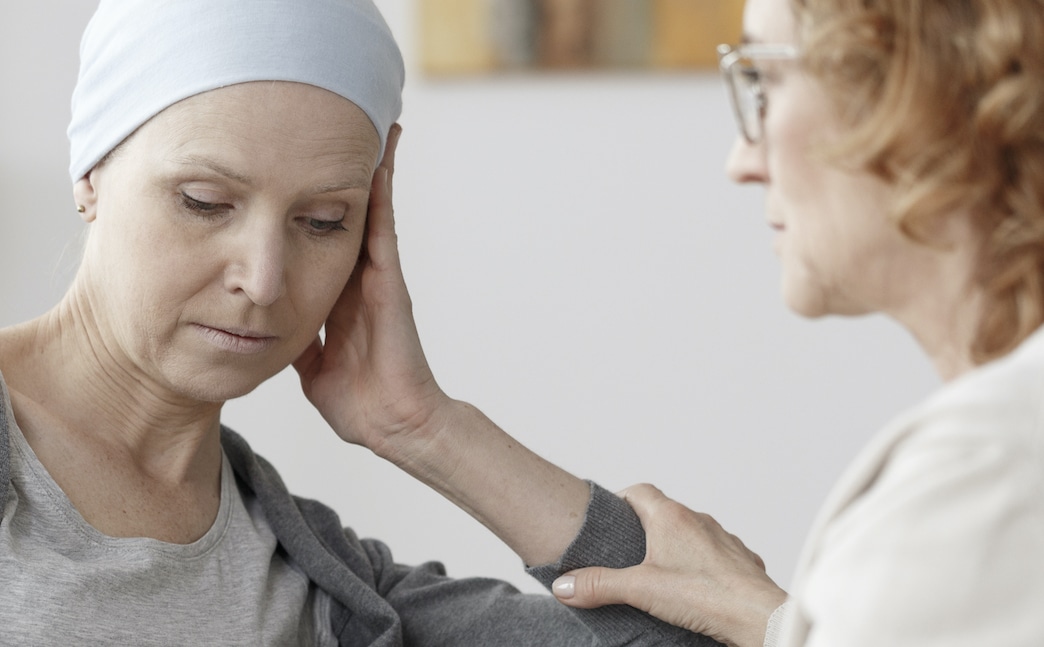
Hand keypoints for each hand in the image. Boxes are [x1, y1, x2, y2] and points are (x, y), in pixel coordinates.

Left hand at [293, 125, 450, 457]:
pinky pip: (383, 227)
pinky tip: (378, 157)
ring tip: (366, 122)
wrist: (392, 424)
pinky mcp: (389, 281)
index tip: (293, 174)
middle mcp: (356, 279)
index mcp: (335, 297)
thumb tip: (266, 325)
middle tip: (333, 128)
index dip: (305, 207)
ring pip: (368, 210)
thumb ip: (295, 340)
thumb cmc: (358, 402)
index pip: (316, 240)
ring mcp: (376, 277)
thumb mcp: (309, 365)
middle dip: (338, 175)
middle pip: (342, 214)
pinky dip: (381, 192)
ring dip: (369, 168)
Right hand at [553, 484, 786, 646]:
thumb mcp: (640, 589)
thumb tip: (563, 586)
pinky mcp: (741, 559)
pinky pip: (717, 552)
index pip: (639, 490)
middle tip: (628, 549)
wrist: (757, 615)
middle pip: (665, 511)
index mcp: (671, 517)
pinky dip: (704, 563)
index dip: (620, 499)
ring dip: (676, 544)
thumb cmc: (705, 596)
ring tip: (662, 570)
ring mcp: (723, 538)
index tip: (608, 516)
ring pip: (693, 531)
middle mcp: (698, 520)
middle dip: (645, 527)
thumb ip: (599, 585)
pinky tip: (697, 586)